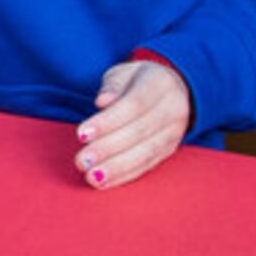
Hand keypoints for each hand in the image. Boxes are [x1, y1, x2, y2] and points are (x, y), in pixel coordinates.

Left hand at [75, 55, 190, 190]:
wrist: (173, 89)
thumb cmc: (138, 82)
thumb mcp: (123, 73)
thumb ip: (112, 85)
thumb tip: (103, 101)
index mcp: (160, 85)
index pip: (133, 105)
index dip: (107, 122)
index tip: (81, 134)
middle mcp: (172, 109)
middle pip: (139, 132)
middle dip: (108, 149)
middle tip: (82, 161)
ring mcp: (174, 132)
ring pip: (145, 153)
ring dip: (116, 168)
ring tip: (91, 177)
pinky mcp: (169, 150)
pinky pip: (147, 165)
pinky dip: (125, 175)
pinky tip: (104, 182)